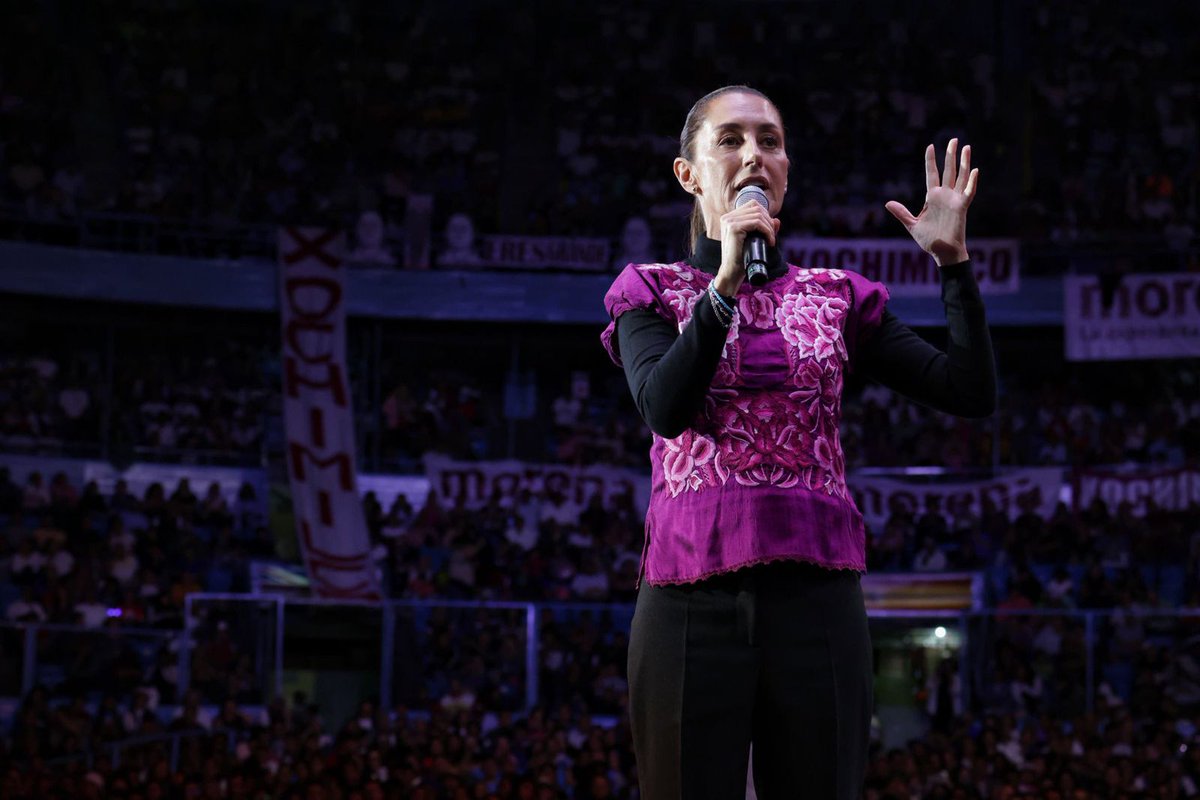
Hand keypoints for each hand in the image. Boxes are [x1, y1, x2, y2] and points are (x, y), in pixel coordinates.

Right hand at [712, 202, 780, 295]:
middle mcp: (728, 217)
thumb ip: (765, 229)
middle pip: (757, 207)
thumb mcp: (755, 240)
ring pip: (758, 215)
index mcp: (730, 217)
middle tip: (772, 237)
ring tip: (771, 241)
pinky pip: (757, 223)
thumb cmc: (742, 258)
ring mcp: (729, 221)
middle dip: (769, 221)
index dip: (765, 215)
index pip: (753, 204)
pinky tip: (769, 242)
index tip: (769, 230)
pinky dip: (767, 231)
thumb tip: (777, 220)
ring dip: (769, 228)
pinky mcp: (734, 228)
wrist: (732, 272)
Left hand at [885, 138, 978, 266]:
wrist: (941, 252)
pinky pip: (968, 192)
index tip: (930, 146)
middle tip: (954, 139)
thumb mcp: (912, 224)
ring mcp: (954, 200)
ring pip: (960, 176)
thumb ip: (902, 213)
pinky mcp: (962, 207)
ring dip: (964, 162)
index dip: (931, 161)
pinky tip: (975, 169)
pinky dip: (972, 181)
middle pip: (949, 170)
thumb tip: (887, 203)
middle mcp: (945, 195)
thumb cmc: (929, 240)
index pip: (932, 174)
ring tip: (966, 147)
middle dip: (950, 155)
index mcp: (932, 197)